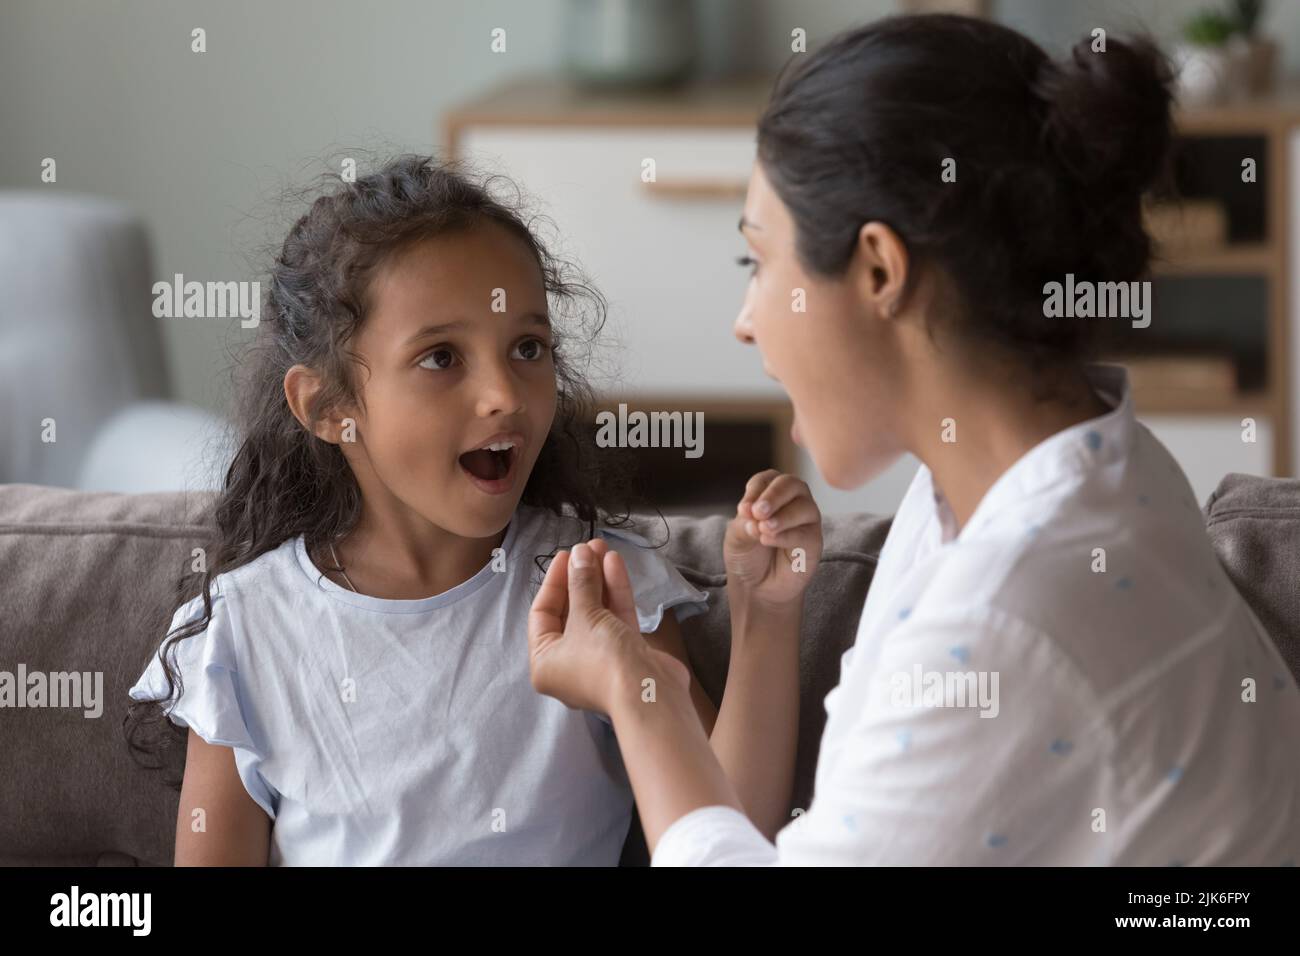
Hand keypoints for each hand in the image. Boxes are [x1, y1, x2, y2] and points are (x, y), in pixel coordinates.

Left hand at [528, 539, 688, 716]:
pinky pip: (615, 619)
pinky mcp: (626, 654)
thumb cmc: (602, 659)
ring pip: (596, 612)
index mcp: (545, 662)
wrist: (649, 693)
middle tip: (588, 548)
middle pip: (570, 611)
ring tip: (603, 548)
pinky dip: (615, 594)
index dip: (554, 581)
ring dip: (598, 580)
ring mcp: (600, 658)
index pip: (542, 614)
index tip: (567, 554)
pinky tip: (616, 564)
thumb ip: (580, 582)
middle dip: (580, 577)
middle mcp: (569, 662)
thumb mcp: (586, 616)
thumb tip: (579, 553)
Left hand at [724, 470, 823, 609]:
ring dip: (782, 517)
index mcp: (771, 492)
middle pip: (790, 484)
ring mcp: (806, 519)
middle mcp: (793, 500)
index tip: (743, 510)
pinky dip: (786, 535)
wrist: (756, 586)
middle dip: (773, 496)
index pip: (767, 480)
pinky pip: (805, 533)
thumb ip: (745, 522)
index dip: (755, 491)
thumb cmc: (748, 554)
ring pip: (803, 507)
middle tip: (757, 512)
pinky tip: (768, 540)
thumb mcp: (736, 535)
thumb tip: (756, 516)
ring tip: (763, 529)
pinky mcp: (814, 541)